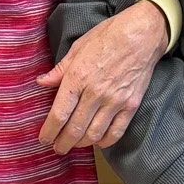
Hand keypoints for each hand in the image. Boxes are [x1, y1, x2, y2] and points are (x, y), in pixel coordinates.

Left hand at [36, 0, 170, 152]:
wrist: (142, 34)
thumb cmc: (108, 36)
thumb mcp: (78, 47)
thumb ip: (60, 69)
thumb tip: (41, 82)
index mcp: (78, 77)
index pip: (59, 113)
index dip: (49, 130)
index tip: (44, 138)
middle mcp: (95, 92)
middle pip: (75, 128)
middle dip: (63, 143)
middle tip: (57, 148)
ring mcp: (115, 100)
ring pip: (94, 133)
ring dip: (82, 143)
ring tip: (75, 145)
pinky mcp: (131, 105)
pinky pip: (116, 131)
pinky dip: (105, 141)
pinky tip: (98, 142)